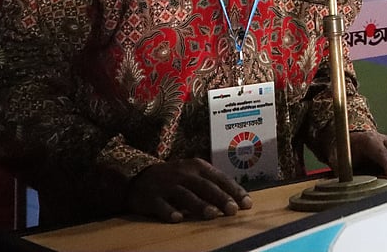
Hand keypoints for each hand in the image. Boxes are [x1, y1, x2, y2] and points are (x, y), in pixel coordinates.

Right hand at [128, 158, 252, 222]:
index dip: (234, 190)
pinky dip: (169, 212)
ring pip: (186, 195)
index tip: (247, 203)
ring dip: (199, 205)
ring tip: (212, 214)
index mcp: (198, 166)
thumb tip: (236, 200)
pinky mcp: (151, 197)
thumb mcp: (194, 174)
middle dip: (221, 198)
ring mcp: (167, 185)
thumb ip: (212, 185)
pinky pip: (161, 205)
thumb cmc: (175, 178)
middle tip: (233, 210)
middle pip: (205, 186)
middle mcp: (184, 174)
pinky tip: (178, 219)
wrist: (139, 178)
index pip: (220, 178)